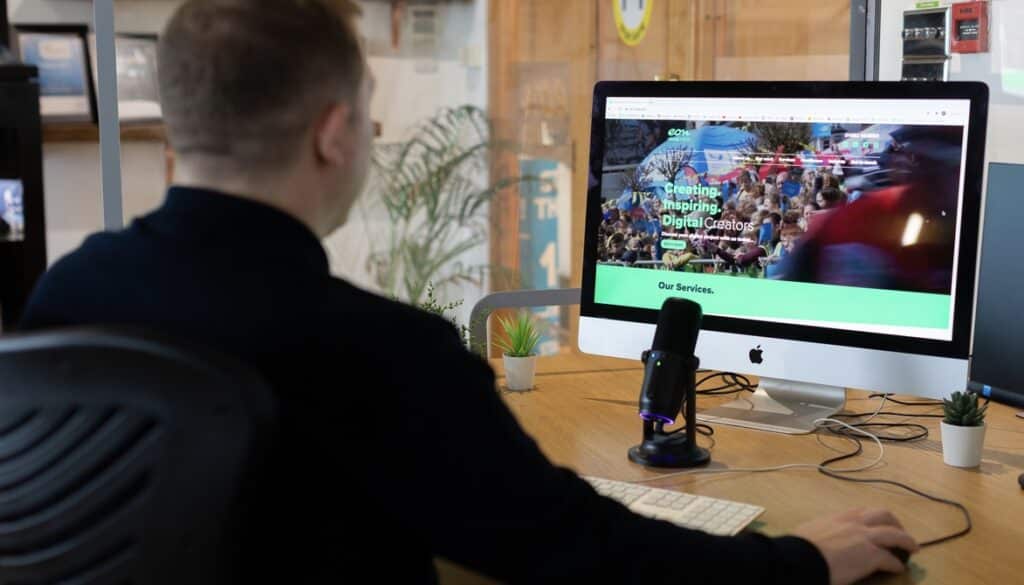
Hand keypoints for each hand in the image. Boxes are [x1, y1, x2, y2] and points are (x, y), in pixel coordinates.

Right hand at [792, 508, 918, 584]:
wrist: (800, 559)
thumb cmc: (798, 548)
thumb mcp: (808, 533)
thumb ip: (820, 533)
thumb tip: (819, 542)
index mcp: (837, 518)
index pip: (861, 512)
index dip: (873, 518)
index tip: (876, 524)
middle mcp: (853, 523)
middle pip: (883, 515)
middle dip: (895, 523)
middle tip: (900, 533)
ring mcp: (864, 537)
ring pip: (894, 533)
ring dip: (906, 540)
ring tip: (912, 548)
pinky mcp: (871, 555)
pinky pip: (891, 558)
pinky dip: (897, 563)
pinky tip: (899, 568)